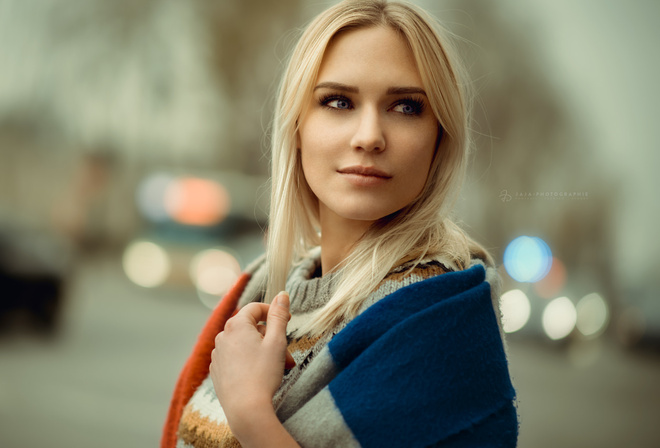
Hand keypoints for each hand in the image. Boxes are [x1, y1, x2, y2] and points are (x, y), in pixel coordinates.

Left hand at [210, 292, 292, 431]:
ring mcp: (217, 354)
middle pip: (251, 328)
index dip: (274, 312)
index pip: (256, 308)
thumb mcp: (277, 341)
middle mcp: (222, 336)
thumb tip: (282, 294)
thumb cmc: (263, 373)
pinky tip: (261, 375)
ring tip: (278, 367)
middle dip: (271, 338)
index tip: (288, 321)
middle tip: (288, 354)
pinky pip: (235, 358)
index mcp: (236, 325)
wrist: (246, 408)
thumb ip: (279, 316)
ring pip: (244, 345)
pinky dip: (249, 361)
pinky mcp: (216, 371)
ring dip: (262, 351)